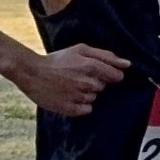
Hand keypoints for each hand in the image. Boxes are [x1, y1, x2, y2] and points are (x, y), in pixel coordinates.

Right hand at [13, 43, 128, 115]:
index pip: (117, 76)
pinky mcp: (71, 110)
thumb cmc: (57, 60)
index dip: (110, 74)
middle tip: (77, 76)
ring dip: (86, 93)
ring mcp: (80, 98)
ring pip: (94, 98)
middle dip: (95, 82)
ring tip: (70, 86)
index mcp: (92, 66)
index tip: (99, 72)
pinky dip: (80, 105)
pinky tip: (69, 96)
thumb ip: (106, 55)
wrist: (32, 73)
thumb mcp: (80, 49)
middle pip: (103, 87)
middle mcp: (88, 83)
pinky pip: (86, 109)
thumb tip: (127, 64)